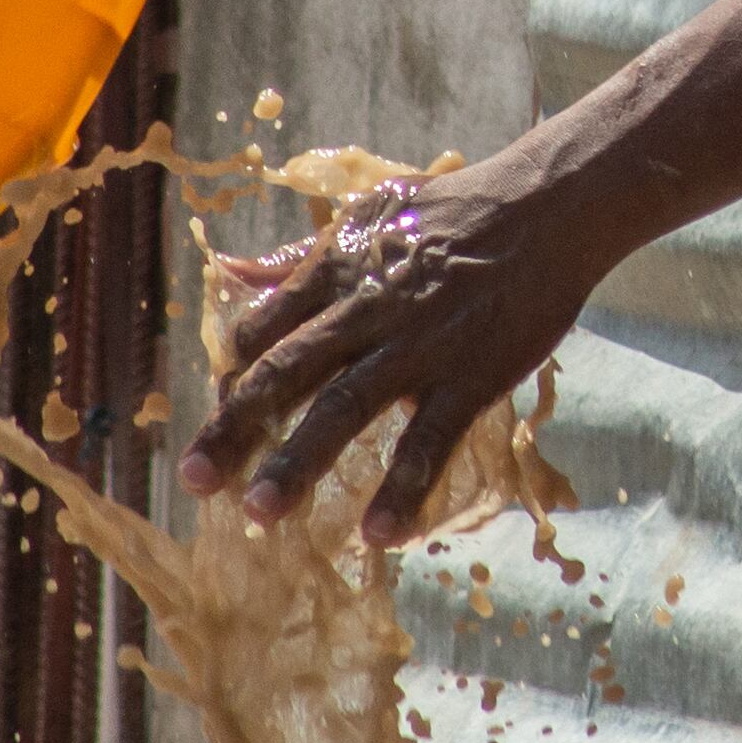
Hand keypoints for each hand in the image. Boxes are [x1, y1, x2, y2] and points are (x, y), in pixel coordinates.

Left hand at [176, 162, 605, 545]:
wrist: (545, 208)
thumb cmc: (453, 212)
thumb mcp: (366, 218)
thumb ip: (298, 257)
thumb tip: (228, 271)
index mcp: (336, 271)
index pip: (263, 330)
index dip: (231, 378)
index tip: (211, 420)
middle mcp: (365, 310)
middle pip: (287, 374)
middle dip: (237, 427)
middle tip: (196, 480)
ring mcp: (418, 346)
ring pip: (345, 408)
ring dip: (300, 462)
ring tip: (262, 514)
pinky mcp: (470, 376)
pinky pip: (430, 440)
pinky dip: (404, 486)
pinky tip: (378, 534)